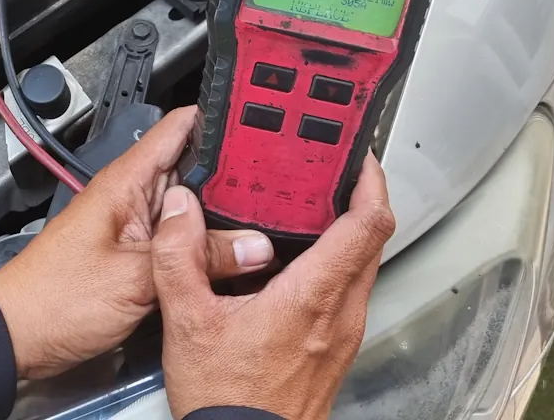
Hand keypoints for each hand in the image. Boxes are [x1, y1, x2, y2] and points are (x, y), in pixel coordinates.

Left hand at [0, 106, 275, 378]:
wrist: (19, 337)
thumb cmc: (55, 299)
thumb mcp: (135, 278)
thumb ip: (195, 257)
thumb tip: (254, 245)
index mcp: (125, 182)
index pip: (176, 129)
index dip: (217, 116)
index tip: (261, 116)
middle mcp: (132, 197)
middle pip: (194, 170)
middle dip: (234, 175)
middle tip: (283, 186)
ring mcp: (134, 227)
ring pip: (189, 210)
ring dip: (222, 215)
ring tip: (270, 220)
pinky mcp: (135, 256)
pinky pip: (179, 241)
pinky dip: (203, 246)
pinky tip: (233, 256)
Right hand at [151, 154, 393, 419]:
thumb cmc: (226, 400)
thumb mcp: (186, 321)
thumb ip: (179, 257)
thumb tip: (179, 209)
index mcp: (312, 297)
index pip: (368, 226)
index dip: (370, 182)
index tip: (358, 158)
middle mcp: (341, 314)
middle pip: (374, 240)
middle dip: (363, 198)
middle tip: (338, 171)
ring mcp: (344, 334)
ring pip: (366, 267)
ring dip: (353, 232)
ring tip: (319, 207)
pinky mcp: (336, 349)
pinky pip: (352, 292)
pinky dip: (339, 263)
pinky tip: (303, 262)